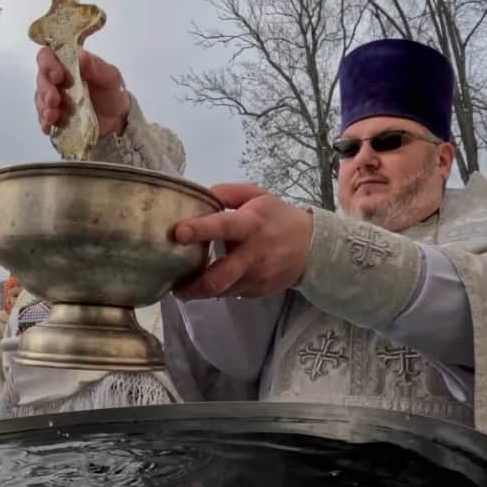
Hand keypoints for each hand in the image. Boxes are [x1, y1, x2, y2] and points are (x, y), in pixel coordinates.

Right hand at [35, 46, 129, 137]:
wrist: (117, 119)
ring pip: (40, 99)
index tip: (58, 76)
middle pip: (41, 79)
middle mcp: (57, 80)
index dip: (48, 64)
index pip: (48, 56)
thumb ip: (96, 66)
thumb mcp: (110, 76)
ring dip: (44, 108)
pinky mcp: (55, 117)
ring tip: (52, 116)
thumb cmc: (112, 92)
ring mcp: (54, 99)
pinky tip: (49, 127)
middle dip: (45, 90)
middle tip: (54, 100)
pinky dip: (45, 122)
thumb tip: (81, 56)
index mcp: (68, 64)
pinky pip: (44, 119)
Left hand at [172, 184, 312, 299]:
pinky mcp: (257, 292)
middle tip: (174, 286)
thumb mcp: (256, 196)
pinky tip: (211, 281)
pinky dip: (218, 289)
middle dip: (194, 285)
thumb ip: (226, 193)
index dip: (200, 229)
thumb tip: (197, 195)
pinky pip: (231, 293)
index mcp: (251, 224)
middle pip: (220, 276)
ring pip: (222, 290)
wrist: (312, 247)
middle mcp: (253, 254)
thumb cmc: (277, 218)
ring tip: (184, 287)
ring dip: (200, 290)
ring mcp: (256, 277)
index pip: (223, 226)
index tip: (178, 232)